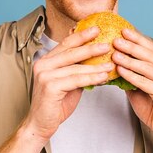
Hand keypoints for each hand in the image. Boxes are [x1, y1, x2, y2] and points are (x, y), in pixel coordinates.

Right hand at [24, 26, 113, 141]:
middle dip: (90, 46)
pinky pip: (76, 80)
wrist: (41, 124)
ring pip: (75, 67)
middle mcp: (43, 65)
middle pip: (70, 52)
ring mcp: (45, 75)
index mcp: (46, 60)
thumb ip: (76, 70)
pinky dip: (92, 78)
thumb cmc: (55, 104)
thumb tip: (97, 61)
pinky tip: (104, 77)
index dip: (81, 36)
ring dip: (96, 66)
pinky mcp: (49, 87)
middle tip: (107, 43)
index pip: (65, 44)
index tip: (96, 29)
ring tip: (111, 63)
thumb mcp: (68, 83)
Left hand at [112, 28, 152, 143]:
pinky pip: (146, 82)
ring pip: (147, 67)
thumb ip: (131, 74)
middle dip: (131, 46)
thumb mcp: (139, 86)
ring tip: (114, 53)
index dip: (137, 39)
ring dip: (129, 60)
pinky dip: (131, 76)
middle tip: (116, 38)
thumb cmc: (152, 107)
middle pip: (149, 55)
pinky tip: (120, 70)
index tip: (123, 30)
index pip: (151, 49)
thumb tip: (112, 61)